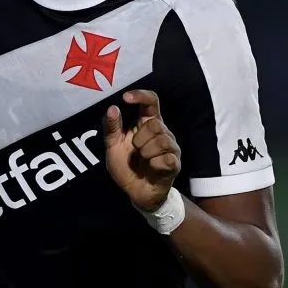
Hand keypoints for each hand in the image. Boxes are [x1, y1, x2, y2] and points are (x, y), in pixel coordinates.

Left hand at [102, 89, 181, 211]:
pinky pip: (167, 159)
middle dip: (140, 138)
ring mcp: (171, 148)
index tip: (126, 97)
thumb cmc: (126, 165)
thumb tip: (112, 107)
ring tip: (143, 159)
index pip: (151, 101)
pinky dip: (154, 165)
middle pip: (156, 124)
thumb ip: (111, 127)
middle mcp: (162, 132)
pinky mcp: (175, 163)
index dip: (141, 96)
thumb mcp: (112, 146)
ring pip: (162, 141)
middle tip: (135, 149)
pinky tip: (152, 168)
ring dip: (146, 152)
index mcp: (147, 123)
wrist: (136, 192)